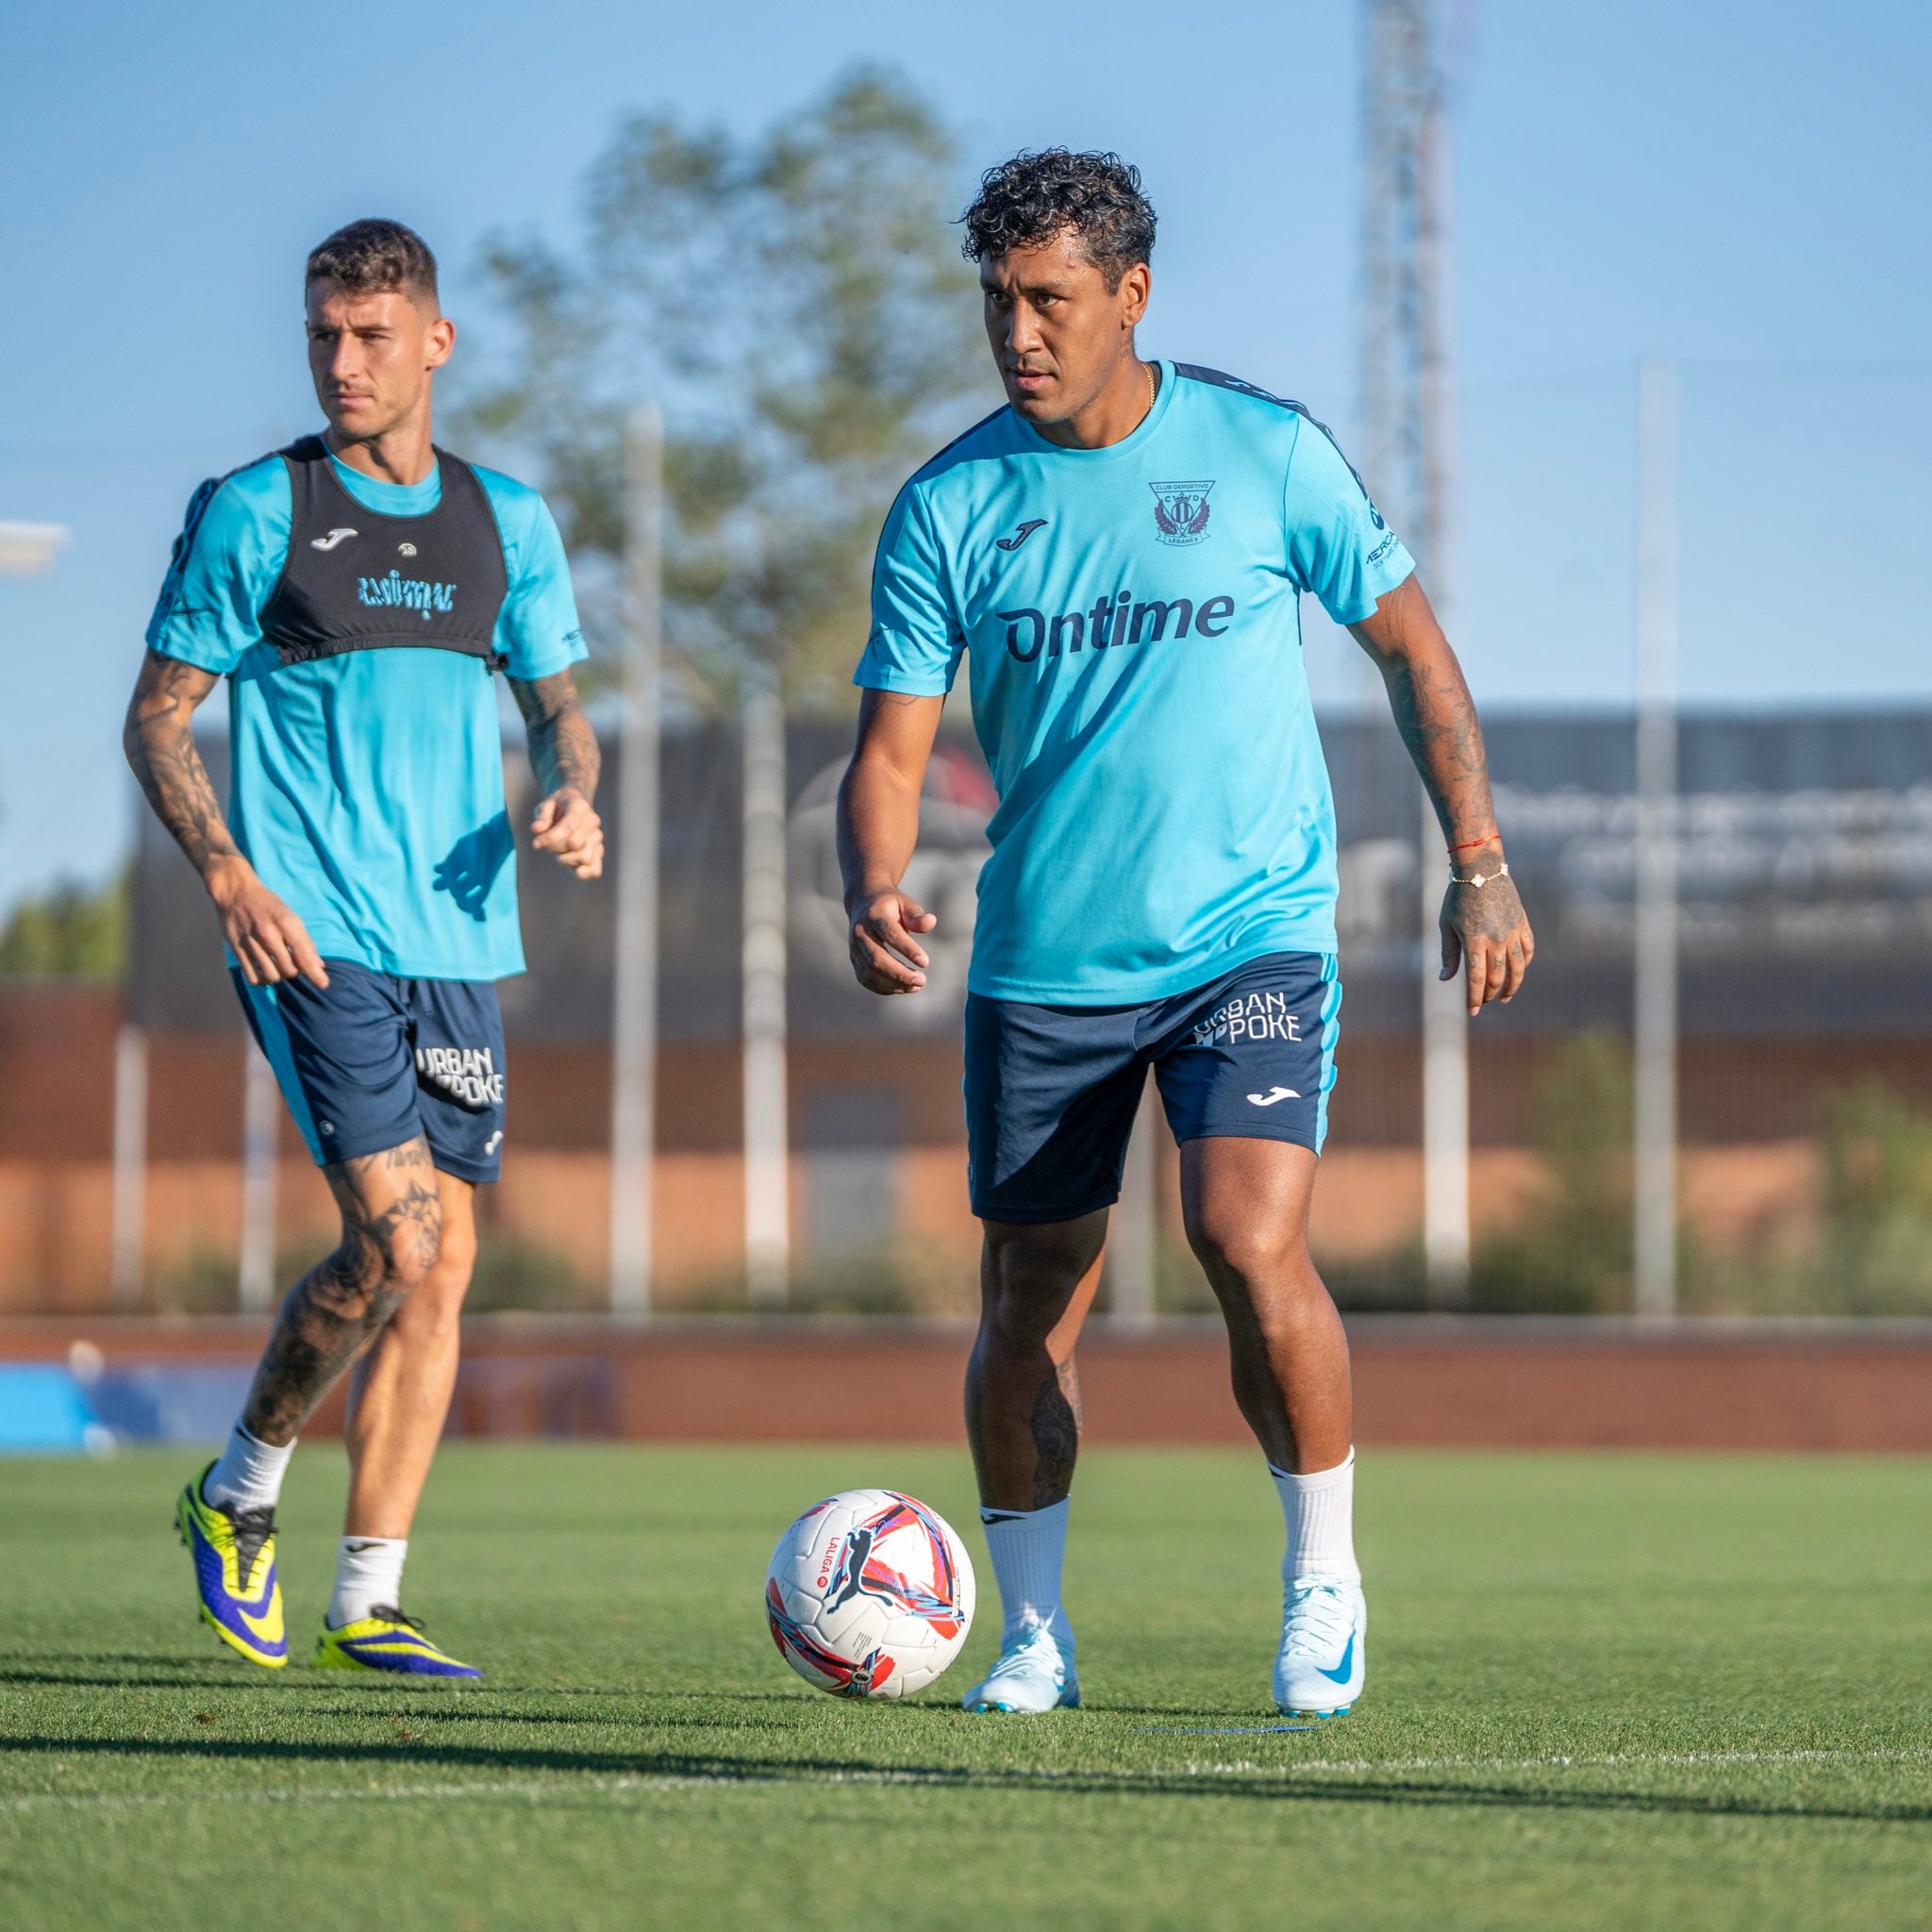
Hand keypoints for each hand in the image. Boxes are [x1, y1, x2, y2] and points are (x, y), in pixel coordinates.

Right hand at [207, 857, 328, 988]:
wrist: (236, 892)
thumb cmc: (268, 904)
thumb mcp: (291, 917)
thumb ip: (305, 942)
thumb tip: (319, 966)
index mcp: (286, 924)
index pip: (304, 956)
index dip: (315, 974)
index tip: (323, 985)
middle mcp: (269, 934)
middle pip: (289, 970)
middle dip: (295, 971)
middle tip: (292, 964)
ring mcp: (251, 943)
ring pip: (271, 976)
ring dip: (278, 976)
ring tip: (278, 968)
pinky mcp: (237, 949)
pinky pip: (252, 976)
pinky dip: (262, 980)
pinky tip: (265, 972)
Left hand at [532, 789, 603, 878]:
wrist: (572, 808)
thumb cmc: (556, 808)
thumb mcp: (546, 806)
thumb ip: (542, 817)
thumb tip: (537, 829)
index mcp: (580, 807)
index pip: (569, 826)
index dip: (551, 838)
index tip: (536, 844)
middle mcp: (592, 822)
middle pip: (575, 844)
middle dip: (557, 848)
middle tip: (548, 846)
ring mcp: (597, 838)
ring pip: (584, 857)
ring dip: (566, 860)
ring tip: (560, 853)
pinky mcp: (597, 851)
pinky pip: (595, 869)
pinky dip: (584, 873)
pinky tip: (573, 869)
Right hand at [847, 886, 936, 994]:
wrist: (863, 902)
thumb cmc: (891, 905)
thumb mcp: (905, 904)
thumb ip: (917, 916)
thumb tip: (930, 922)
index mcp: (874, 915)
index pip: (890, 934)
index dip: (907, 949)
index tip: (925, 962)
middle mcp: (860, 933)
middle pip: (876, 958)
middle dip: (899, 973)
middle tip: (922, 980)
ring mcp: (854, 948)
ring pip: (869, 973)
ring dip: (893, 984)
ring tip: (916, 986)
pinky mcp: (854, 960)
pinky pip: (866, 980)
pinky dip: (885, 988)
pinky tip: (903, 987)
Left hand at [1439, 865, 1533, 1016]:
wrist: (1481, 869)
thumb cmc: (1458, 897)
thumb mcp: (1446, 925)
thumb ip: (1449, 954)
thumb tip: (1445, 979)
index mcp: (1474, 942)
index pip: (1476, 980)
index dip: (1475, 998)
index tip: (1473, 1011)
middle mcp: (1496, 940)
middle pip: (1497, 977)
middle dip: (1490, 994)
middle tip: (1485, 1002)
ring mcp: (1512, 932)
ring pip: (1517, 967)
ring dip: (1512, 985)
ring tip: (1506, 997)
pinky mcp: (1522, 923)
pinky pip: (1528, 949)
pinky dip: (1525, 963)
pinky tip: (1519, 971)